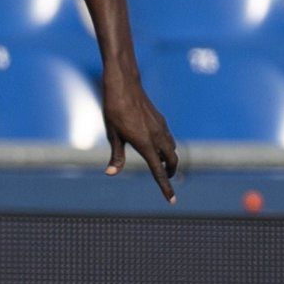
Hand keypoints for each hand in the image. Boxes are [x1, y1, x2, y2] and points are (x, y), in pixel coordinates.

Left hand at [101, 68, 179, 201]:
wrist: (123, 83)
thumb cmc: (114, 109)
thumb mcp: (112, 134)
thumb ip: (116, 156)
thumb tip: (111, 173)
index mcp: (145, 143)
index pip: (158, 171)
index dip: (165, 187)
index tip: (172, 200)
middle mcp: (157, 136)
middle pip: (172, 161)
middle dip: (171, 173)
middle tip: (165, 180)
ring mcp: (161, 126)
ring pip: (172, 149)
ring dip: (169, 159)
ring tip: (160, 163)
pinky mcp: (160, 119)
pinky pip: (168, 138)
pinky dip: (166, 146)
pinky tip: (155, 144)